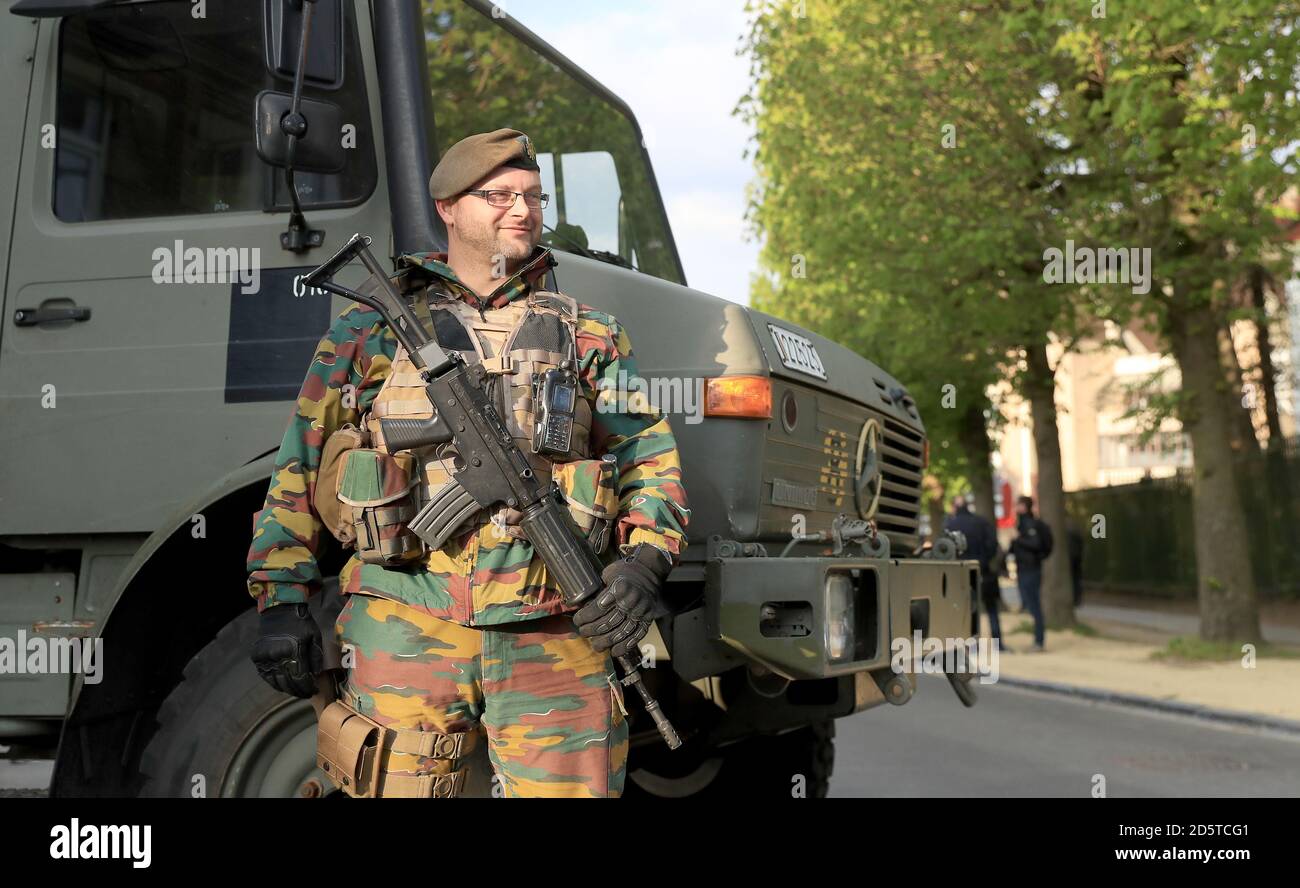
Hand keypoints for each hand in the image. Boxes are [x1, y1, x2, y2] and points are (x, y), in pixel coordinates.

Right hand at [250, 603, 323, 697]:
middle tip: (306, 695)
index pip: (301, 677)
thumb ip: (316, 657)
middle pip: (288, 682)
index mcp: (293, 650)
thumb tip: (316, 676)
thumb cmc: (301, 623)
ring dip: (286, 689)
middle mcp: (277, 655)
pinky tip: (281, 685)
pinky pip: (265, 675)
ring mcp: (265, 656)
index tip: (313, 691)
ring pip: (275, 681)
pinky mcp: (257, 656)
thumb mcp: (315, 637)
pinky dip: (273, 682)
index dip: (307, 687)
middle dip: (298, 691)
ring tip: (295, 692)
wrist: (280, 610)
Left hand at [573, 544, 671, 658]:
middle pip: (608, 623)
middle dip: (592, 631)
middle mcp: (631, 601)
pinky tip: (614, 651)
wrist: (649, 571)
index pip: (598, 608)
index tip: (577, 621)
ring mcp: (640, 612)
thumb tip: (582, 605)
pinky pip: (637, 636)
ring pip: (621, 633)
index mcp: (619, 588)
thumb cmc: (625, 572)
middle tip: (583, 633)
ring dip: (606, 642)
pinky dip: (625, 646)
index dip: (585, 617)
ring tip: (596, 646)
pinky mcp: (648, 619)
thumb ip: (598, 590)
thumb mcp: (608, 574)